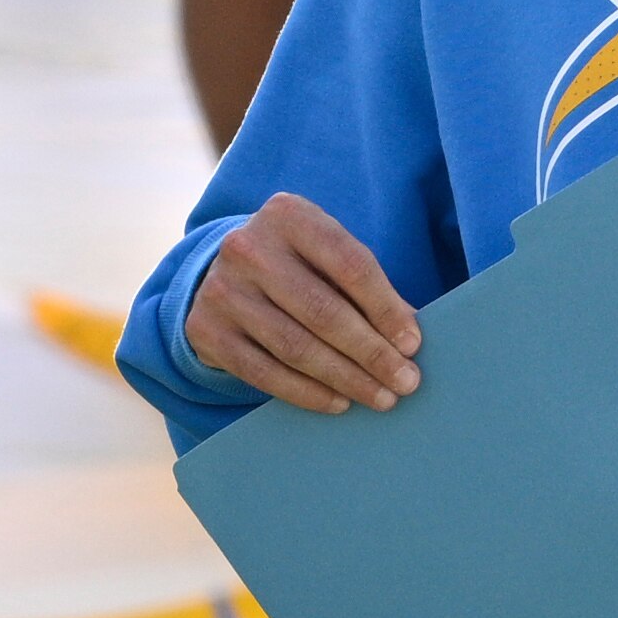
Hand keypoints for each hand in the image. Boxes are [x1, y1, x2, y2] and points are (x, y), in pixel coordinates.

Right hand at [188, 193, 420, 413]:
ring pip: (295, 346)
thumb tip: (409, 338)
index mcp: (289, 215)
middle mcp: (248, 247)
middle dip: (371, 352)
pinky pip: (264, 372)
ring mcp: (222, 290)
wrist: (222, 274)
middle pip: (323, 310)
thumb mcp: (327, 257)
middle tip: (405, 381)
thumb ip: (366, 287)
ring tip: (380, 397)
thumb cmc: (296, 265)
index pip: (350, 264)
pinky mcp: (205, 331)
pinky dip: (306, 392)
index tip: (413, 344)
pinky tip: (339, 402)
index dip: (385, 308)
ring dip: (345, 378)